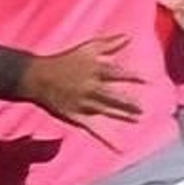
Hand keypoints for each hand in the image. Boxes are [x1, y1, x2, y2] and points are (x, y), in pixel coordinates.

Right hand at [21, 34, 142, 144]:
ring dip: (122, 115)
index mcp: (94, 71)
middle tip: (141, 107)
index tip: (147, 80)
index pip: (117, 74)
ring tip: (137, 118)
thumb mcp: (86, 48)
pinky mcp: (77, 116)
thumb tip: (129, 36)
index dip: (133, 77)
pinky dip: (107, 139)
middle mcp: (90, 88)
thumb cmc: (62, 61)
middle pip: (113, 96)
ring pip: (106, 111)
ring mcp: (83, 103)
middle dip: (128, 102)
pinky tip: (120, 148)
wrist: (36, 77)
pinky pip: (94, 129)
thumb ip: (108, 43)